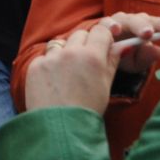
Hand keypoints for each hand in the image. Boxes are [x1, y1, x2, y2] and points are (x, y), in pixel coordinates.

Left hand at [23, 21, 154, 113]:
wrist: (60, 128)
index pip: (101, 31)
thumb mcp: (105, 85)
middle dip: (85, 43)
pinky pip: (45, 56)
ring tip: (69, 73)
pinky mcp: (36, 65)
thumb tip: (123, 44)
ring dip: (66, 52)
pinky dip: (51, 64)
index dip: (104, 35)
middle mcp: (71, 53)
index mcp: (92, 57)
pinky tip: (55, 80)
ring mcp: (51, 58)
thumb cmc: (87, 110)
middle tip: (86, 61)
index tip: (105, 40)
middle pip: (81, 34)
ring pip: (61, 43)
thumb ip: (112, 61)